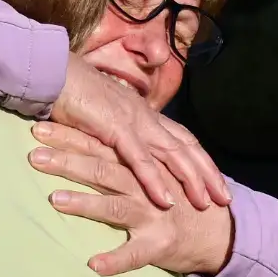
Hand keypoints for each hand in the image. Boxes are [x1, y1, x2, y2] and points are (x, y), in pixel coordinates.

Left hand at [31, 123, 234, 276]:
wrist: (219, 231)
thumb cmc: (178, 197)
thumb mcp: (154, 169)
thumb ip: (125, 155)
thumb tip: (87, 135)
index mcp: (140, 165)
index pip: (99, 145)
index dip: (69, 135)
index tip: (38, 129)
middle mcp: (144, 186)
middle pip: (102, 169)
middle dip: (67, 161)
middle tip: (34, 156)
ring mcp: (152, 215)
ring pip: (114, 206)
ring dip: (85, 204)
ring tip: (55, 200)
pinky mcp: (159, 244)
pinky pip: (135, 254)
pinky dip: (115, 260)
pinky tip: (94, 265)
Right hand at [45, 63, 230, 209]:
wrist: (52, 72)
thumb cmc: (71, 93)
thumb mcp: (100, 116)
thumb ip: (114, 131)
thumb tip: (121, 148)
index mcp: (143, 112)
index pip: (182, 138)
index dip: (200, 160)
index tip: (213, 180)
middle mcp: (145, 116)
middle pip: (186, 147)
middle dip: (208, 173)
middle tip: (225, 198)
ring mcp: (133, 121)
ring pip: (172, 154)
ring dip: (191, 180)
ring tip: (206, 204)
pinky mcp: (115, 128)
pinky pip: (140, 159)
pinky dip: (155, 181)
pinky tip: (166, 201)